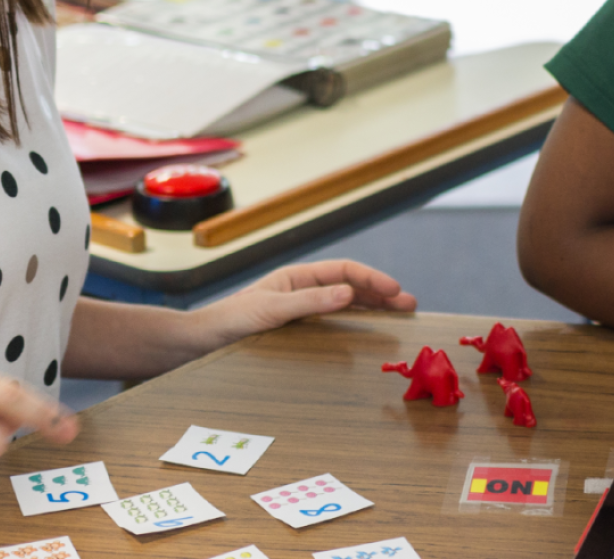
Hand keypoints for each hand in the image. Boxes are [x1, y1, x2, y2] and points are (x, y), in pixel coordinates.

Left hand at [200, 259, 416, 343]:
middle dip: (381, 293)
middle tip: (410, 304)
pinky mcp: (299, 329)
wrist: (203, 341)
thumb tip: (348, 294)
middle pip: (350, 287)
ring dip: (373, 308)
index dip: (372, 279)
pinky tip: (370, 331)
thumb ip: (309, 302)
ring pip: (346, 304)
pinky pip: (335, 322)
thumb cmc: (230, 321)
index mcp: (297, 277)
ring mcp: (302, 309)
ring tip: (400, 315)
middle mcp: (302, 290)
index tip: (396, 291)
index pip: (343, 272)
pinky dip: (356, 323)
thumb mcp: (271, 311)